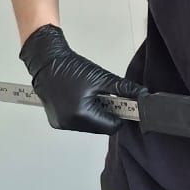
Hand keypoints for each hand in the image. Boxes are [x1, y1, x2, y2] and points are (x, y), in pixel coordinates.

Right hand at [20, 25, 145, 133]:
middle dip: (107, 114)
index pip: (111, 126)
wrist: (47, 61)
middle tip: (104, 96)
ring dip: (96, 114)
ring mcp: (61, 123)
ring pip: (90, 126)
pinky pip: (78, 123)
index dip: (120, 116)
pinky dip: (85, 114)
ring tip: (91, 95)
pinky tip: (82, 99)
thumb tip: (142, 95)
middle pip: (101, 128)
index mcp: (80, 114)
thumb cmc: (70, 67)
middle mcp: (68, 123)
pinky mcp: (57, 121)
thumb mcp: (102, 78)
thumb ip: (125, 89)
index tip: (122, 105)